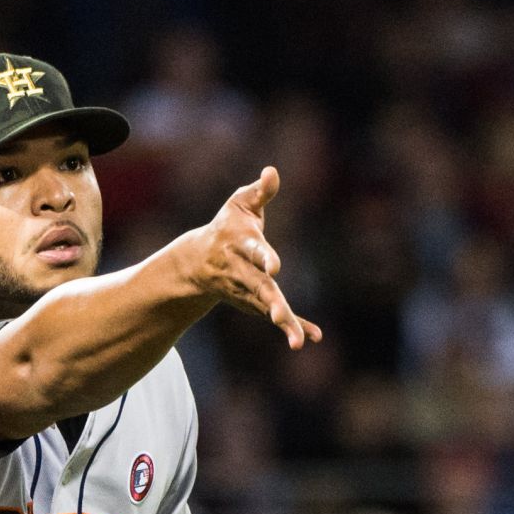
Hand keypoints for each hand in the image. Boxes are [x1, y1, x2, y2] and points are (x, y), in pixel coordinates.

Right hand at [178, 166, 323, 348]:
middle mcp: (244, 271)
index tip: (274, 266)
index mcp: (242, 245)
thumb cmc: (226, 227)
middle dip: (269, 301)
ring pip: (267, 306)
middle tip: (276, 315)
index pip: (255, 251)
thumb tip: (272, 171)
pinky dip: (296, 325)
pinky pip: (276, 315)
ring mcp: (249, 290)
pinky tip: (314, 336)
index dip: (264, 258)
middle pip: (259, 287)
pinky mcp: (255, 302)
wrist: (199, 262)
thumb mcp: (240, 204)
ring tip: (298, 342)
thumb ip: (260, 192)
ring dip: (282, 321)